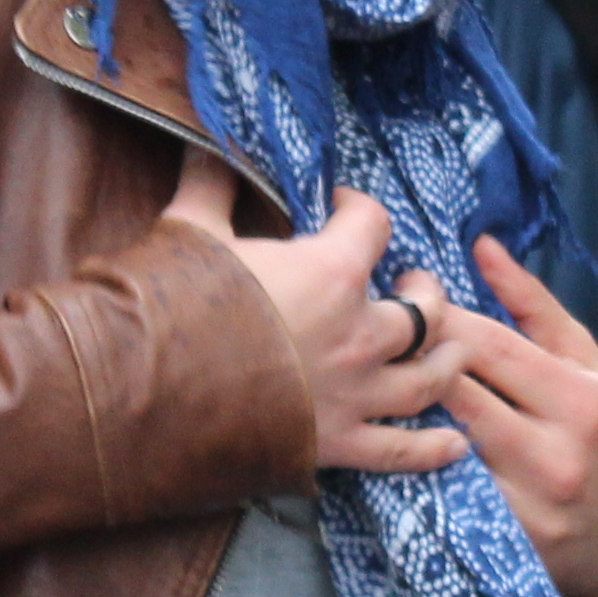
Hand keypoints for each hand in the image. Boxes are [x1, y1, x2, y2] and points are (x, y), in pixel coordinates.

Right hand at [166, 155, 470, 477]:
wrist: (142, 391)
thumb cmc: (169, 303)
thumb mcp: (189, 229)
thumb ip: (212, 185)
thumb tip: (211, 146)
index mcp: (331, 272)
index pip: (374, 224)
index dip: (360, 209)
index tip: (342, 207)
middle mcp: (359, 333)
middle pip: (423, 309)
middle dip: (424, 290)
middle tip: (414, 283)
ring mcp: (354, 394)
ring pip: (429, 376)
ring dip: (448, 357)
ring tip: (454, 344)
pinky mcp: (337, 444)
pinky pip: (400, 450)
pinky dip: (432, 448)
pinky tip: (455, 443)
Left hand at [404, 239, 597, 596]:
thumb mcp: (589, 363)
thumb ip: (534, 305)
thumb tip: (481, 245)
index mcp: (580, 400)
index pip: (490, 348)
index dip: (439, 318)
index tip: (408, 295)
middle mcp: (554, 455)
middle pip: (456, 394)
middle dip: (412, 358)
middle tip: (378, 336)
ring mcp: (527, 506)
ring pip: (439, 445)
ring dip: (405, 412)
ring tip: (380, 384)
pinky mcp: (504, 545)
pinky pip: (443, 493)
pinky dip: (419, 463)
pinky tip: (397, 440)